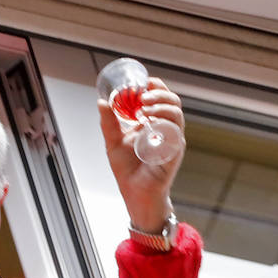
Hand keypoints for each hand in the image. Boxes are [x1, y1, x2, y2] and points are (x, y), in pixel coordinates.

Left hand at [97, 77, 184, 231]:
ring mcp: (172, 141)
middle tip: (143, 97)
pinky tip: (152, 124)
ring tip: (145, 109)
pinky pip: (175, 136)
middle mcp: (166, 130)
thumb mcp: (113, 142)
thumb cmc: (128, 170)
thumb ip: (109, 123)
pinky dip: (165, 126)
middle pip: (173, 102)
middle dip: (160, 94)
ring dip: (162, 107)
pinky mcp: (173, 154)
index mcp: (154, 123)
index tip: (144, 81)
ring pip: (177, 116)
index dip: (156, 86)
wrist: (135, 195)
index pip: (161, 98)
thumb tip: (101, 102)